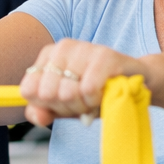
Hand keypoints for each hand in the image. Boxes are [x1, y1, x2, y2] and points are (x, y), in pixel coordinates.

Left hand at [19, 39, 144, 126]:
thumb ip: (41, 112)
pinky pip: (88, 89)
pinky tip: (105, 93)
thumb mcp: (63, 106)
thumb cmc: (95, 93)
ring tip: (96, 97)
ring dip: (84, 105)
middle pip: (48, 94)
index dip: (46, 105)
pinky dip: (96, 100)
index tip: (62, 103)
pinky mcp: (105, 55)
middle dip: (67, 107)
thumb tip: (38, 116)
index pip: (28, 90)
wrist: (135, 83)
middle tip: (83, 101)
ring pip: (67, 93)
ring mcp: (84, 48)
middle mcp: (63, 46)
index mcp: (47, 55)